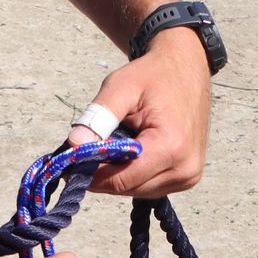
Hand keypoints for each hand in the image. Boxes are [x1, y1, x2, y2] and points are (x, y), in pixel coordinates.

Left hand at [66, 27, 211, 196]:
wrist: (186, 68)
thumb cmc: (153, 75)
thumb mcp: (121, 87)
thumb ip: (97, 118)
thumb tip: (73, 146)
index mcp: (172, 146)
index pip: (120, 178)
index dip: (90, 173)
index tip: (67, 162)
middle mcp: (185, 168)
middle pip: (127, 187)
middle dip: (102, 172)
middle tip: (86, 147)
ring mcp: (189, 176)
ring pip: (136, 190)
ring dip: (117, 173)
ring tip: (114, 141)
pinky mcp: (188, 177)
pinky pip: (149, 186)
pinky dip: (132, 172)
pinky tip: (131, 148)